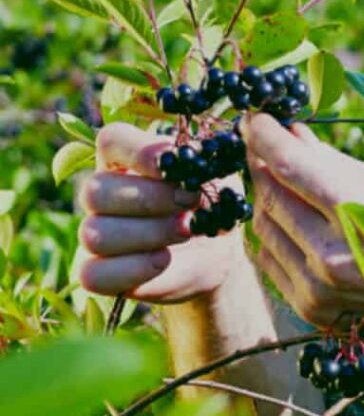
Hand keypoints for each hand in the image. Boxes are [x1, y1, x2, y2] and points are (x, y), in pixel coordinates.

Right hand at [76, 123, 245, 302]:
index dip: (138, 152)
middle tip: (189, 203)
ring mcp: (95, 234)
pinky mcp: (98, 273)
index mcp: (125, 159)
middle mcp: (101, 194)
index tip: (171, 164)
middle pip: (97, 191)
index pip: (111, 141)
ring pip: (96, 233)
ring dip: (149, 234)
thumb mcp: (218, 179)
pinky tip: (163, 261)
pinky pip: (93, 275)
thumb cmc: (212, 205)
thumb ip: (203, 163)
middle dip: (149, 199)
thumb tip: (192, 154)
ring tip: (186, 231)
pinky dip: (132, 269)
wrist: (218, 254)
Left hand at [241, 113, 363, 331]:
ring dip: (267, 197)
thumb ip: (334, 163)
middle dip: (261, 162)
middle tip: (264, 143)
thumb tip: (291, 132)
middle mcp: (331, 255)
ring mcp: (317, 288)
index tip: (254, 116)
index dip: (263, 135)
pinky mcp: (310, 309)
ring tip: (284, 181)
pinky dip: (275, 233)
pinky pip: (270, 259)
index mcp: (359, 214)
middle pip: (270, 195)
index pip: (289, 165)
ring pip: (263, 227)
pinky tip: (293, 221)